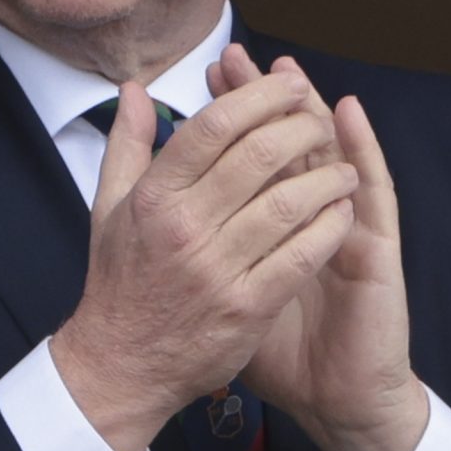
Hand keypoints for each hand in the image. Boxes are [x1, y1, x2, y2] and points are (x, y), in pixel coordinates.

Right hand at [49, 68, 358, 450]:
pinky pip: (301, 256)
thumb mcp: (108, 209)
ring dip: (326, 178)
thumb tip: (133, 91)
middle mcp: (184, 229)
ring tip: (342, 169)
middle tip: (320, 122)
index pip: (212, 128)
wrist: (122, 365)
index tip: (289, 85)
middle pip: (258, 156)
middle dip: (302, 127)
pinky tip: (342, 214)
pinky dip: (329, 229)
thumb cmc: (121, 282)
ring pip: (288, 204)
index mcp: (153, 198)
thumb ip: (126, 145)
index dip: (258, 96)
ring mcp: (217, 270)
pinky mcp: (247, 307)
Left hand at [211, 45, 427, 450]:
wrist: (332, 399)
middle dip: (258, 101)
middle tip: (236, 57)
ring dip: (306, 108)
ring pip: (327, 156)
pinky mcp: (373, 250)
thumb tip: (160, 208)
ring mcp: (345, 229)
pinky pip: (373, 192)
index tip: (206, 76)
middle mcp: (308, 217)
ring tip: (285, 68)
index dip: (230, 116)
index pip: (248, 154)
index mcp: (270, 224)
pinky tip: (348, 114)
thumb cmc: (279, 347)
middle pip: (283, 143)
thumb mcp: (226, 292)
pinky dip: (363, 149)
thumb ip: (201, 245)